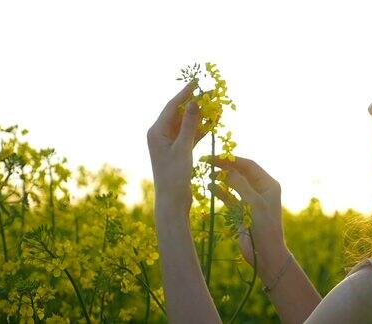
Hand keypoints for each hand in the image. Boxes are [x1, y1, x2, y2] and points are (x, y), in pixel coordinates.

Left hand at [147, 80, 207, 210]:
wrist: (172, 201)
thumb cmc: (174, 176)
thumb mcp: (183, 148)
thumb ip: (190, 125)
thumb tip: (194, 102)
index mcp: (156, 131)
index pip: (172, 106)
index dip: (185, 93)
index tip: (197, 82)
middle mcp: (160, 134)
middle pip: (179, 113)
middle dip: (195, 103)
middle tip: (211, 93)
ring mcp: (169, 143)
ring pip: (187, 124)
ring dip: (200, 116)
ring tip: (216, 106)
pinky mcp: (178, 151)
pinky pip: (190, 135)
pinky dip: (201, 130)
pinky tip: (213, 123)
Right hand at [207, 156, 288, 272]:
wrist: (265, 254)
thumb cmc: (264, 227)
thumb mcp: (253, 203)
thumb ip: (240, 184)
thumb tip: (226, 170)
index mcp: (268, 184)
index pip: (248, 165)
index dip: (231, 159)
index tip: (215, 156)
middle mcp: (260, 190)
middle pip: (240, 172)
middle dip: (224, 167)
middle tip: (206, 161)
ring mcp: (250, 200)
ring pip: (233, 184)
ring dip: (221, 178)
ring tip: (207, 174)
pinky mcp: (241, 211)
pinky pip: (229, 197)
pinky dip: (220, 191)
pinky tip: (210, 187)